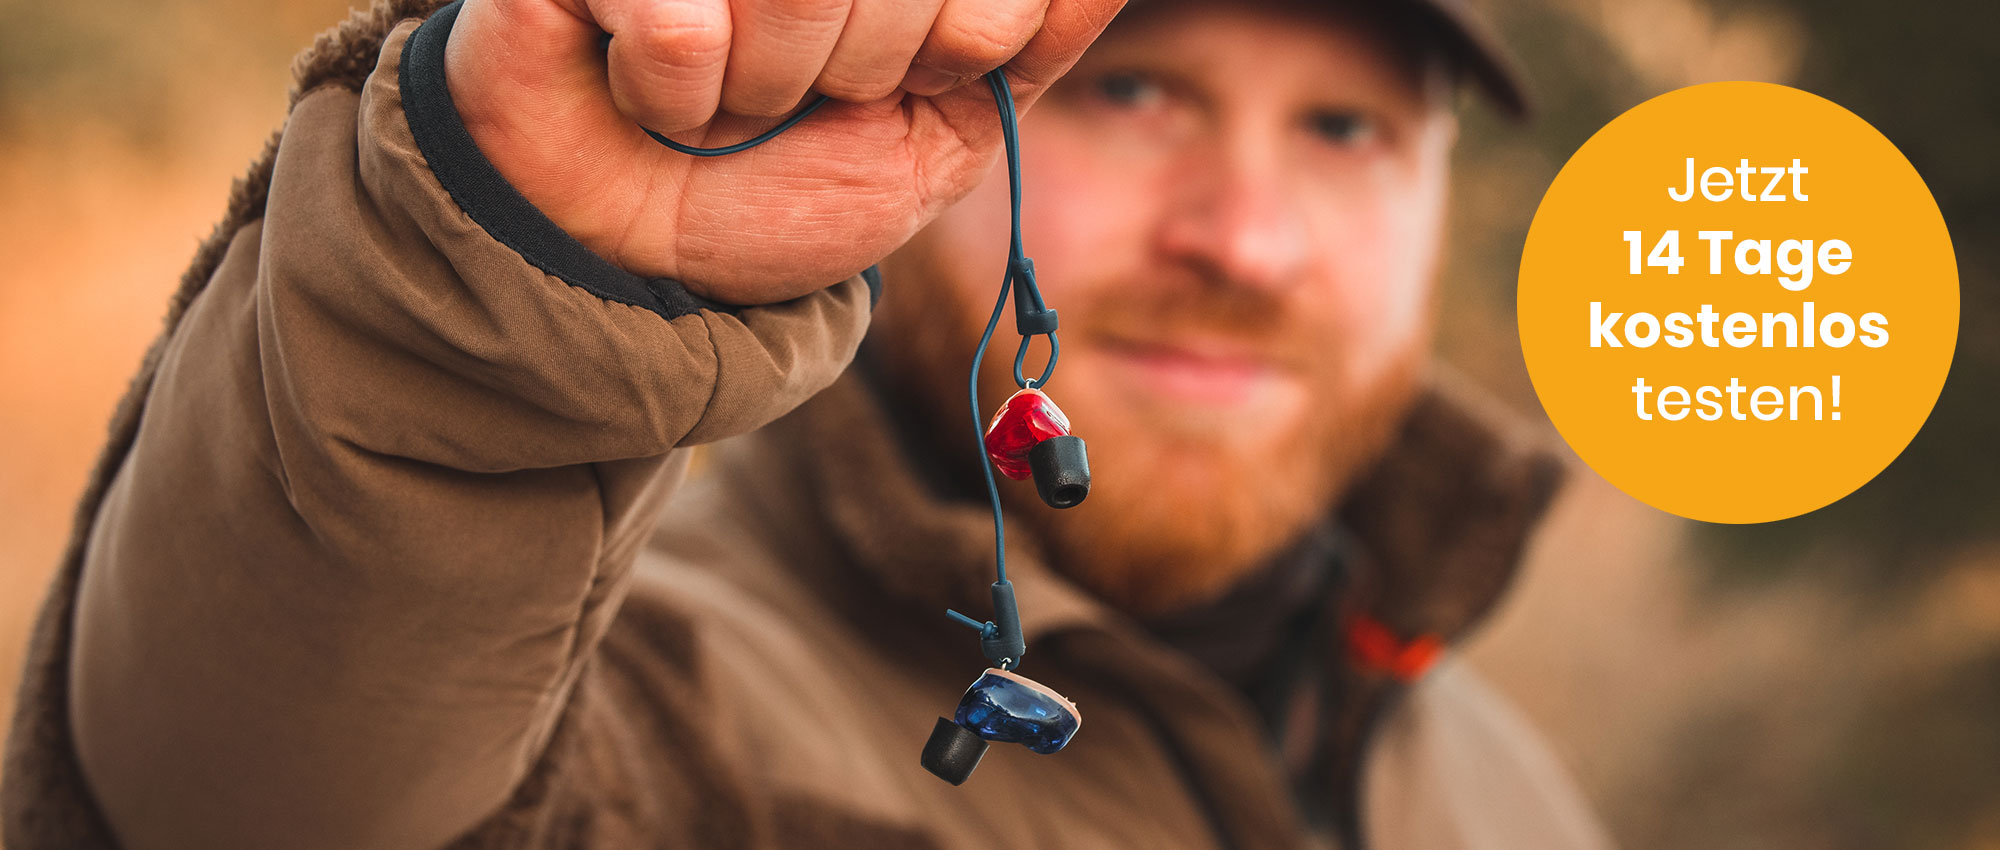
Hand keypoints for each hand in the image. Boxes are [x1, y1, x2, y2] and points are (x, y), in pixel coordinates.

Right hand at [443, 0, 1125, 303]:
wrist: (652, 259)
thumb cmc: (793, 181)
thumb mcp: (940, 126)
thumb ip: (1025, 35)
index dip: (962, 40)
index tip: (902, 76)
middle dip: (863, 72)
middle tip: (800, 98)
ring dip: (766, 89)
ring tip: (726, 99)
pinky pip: (679, 27)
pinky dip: (671, 96)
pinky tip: (651, 96)